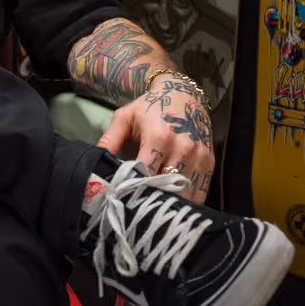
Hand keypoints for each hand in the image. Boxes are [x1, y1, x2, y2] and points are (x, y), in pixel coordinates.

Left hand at [97, 80, 215, 203]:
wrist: (184, 93)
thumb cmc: (150, 106)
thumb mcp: (124, 117)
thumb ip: (109, 141)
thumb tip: (94, 166)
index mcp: (159, 137)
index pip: (144, 175)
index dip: (132, 190)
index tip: (122, 200)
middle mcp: (183, 148)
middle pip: (165, 188)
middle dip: (150, 201)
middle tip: (136, 212)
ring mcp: (199, 156)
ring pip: (184, 195)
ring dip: (168, 204)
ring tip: (152, 212)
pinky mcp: (210, 163)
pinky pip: (200, 192)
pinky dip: (186, 203)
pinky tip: (172, 206)